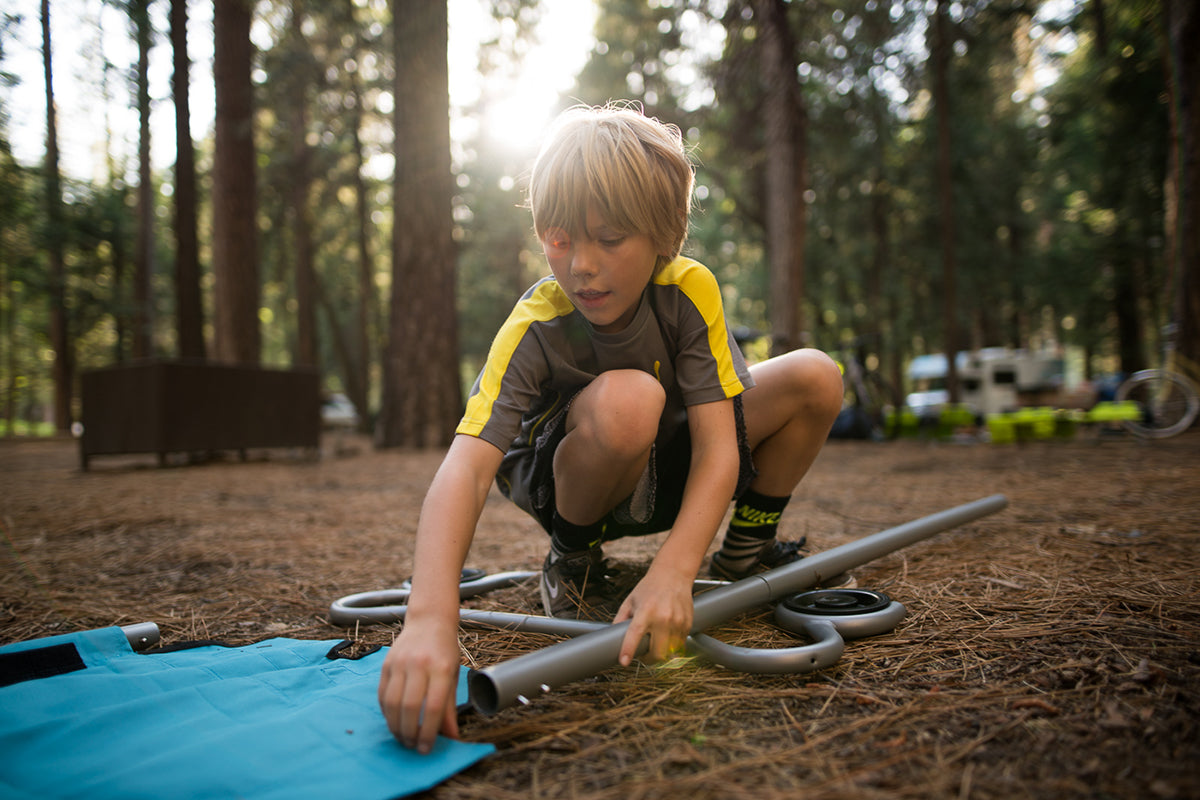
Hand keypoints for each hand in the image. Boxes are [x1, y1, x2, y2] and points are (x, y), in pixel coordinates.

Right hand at [377, 618, 461, 752]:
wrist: (429, 621)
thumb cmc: (445, 651)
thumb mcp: (454, 676)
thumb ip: (450, 707)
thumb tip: (451, 736)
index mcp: (442, 668)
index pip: (434, 706)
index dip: (429, 731)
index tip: (426, 748)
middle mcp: (419, 664)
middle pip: (410, 706)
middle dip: (410, 732)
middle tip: (412, 746)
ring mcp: (400, 663)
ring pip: (392, 702)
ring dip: (395, 726)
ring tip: (402, 738)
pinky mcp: (386, 664)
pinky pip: (381, 694)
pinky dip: (386, 713)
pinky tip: (393, 721)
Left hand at [612, 562, 694, 665]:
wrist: (673, 574)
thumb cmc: (649, 588)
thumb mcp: (630, 601)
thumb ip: (620, 619)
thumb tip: (611, 637)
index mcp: (645, 611)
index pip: (635, 634)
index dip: (628, 649)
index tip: (624, 662)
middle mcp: (663, 617)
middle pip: (657, 653)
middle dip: (648, 659)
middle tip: (643, 656)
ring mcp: (677, 622)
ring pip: (670, 653)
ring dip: (661, 654)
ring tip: (655, 645)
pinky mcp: (687, 624)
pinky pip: (680, 645)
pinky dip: (672, 646)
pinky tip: (666, 636)